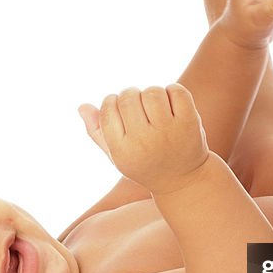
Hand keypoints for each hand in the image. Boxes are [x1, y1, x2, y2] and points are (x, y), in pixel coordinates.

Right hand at [78, 84, 209, 193]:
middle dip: (131, 95)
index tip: (119, 108)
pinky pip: (176, 90)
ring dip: (152, 93)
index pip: (108, 109)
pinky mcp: (189, 123)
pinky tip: (171, 104)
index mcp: (122, 150)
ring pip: (152, 91)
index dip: (111, 102)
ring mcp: (168, 132)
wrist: (183, 181)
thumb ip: (97, 132)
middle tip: (137, 105)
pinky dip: (173, 91)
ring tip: (154, 105)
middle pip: (128, 97)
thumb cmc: (145, 164)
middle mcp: (144, 141)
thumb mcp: (117, 156)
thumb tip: (82, 106)